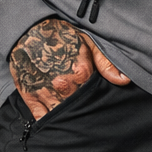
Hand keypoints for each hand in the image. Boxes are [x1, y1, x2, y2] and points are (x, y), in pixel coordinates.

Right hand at [9, 16, 130, 119]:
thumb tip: (124, 80)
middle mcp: (62, 86)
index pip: (93, 98)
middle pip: (78, 109)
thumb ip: (106, 63)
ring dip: (66, 119)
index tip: (97, 103)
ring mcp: (45, 93)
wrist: (27, 29)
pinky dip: (48, 122)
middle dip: (82, 111)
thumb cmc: (59, 36)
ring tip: (72, 118)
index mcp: (80, 74)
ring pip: (60, 116)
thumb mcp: (87, 43)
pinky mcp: (29, 96)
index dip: (96, 102)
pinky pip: (41, 118)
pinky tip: (55, 122)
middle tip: (86, 113)